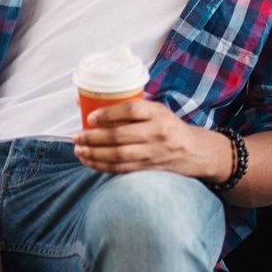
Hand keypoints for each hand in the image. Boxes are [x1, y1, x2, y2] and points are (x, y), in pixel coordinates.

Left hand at [74, 98, 230, 180]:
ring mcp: (153, 152)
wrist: (194, 151)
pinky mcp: (148, 168)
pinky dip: (102, 166)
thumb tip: (91, 103)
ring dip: (94, 154)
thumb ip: (132, 109)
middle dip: (93, 137)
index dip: (108, 113)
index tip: (90, 118)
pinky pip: (121, 168)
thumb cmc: (169, 127)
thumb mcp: (157, 111)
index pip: (131, 109)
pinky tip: (90, 161)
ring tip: (79, 150)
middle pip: (120, 135)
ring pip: (118, 155)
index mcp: (158, 113)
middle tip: (76, 137)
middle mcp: (157, 132)